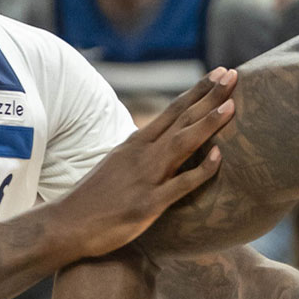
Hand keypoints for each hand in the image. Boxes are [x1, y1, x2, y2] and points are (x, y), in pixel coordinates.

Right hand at [53, 69, 237, 259]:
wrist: (65, 225)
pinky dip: (200, 171)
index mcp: (136, 144)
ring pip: (182, 144)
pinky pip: (179, 185)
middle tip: (232, 74)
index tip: (220, 72)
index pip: (173, 110)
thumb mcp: (119, 165)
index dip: (198, 91)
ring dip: (207, 124)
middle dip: (209, 96)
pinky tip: (219, 157)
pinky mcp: (148, 204)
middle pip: (181, 119)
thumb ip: (143, 152)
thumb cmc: (94, 198)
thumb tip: (163, 142)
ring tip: (231, 106)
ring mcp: (146, 178)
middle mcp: (142, 155)